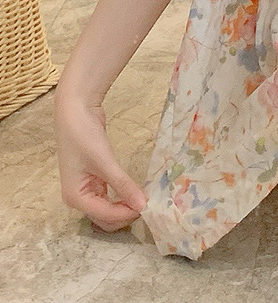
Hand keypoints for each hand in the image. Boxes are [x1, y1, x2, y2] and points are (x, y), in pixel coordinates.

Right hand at [54, 93, 147, 232]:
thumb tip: (142, 205)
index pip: (105, 216)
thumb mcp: (105, 162)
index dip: (127, 213)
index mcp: (75, 198)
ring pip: (108, 209)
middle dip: (125, 214)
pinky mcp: (94, 179)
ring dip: (125, 207)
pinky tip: (135, 192)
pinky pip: (110, 196)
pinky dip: (122, 197)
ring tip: (145, 199)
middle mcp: (78, 198)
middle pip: (105, 218)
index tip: (149, 206)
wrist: (76, 112)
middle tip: (149, 203)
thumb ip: (123, 184)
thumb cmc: (84, 137)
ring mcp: (86, 189)